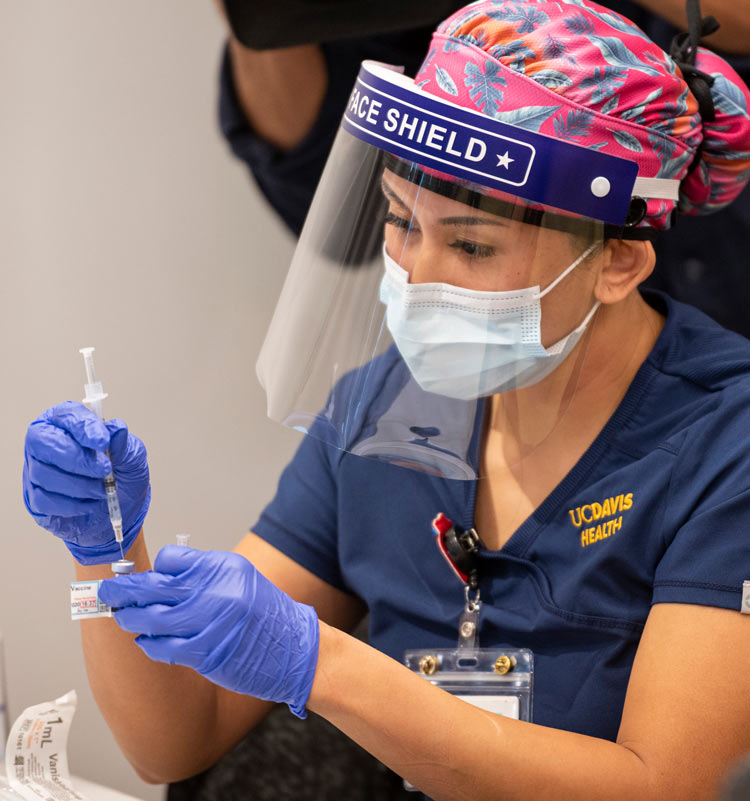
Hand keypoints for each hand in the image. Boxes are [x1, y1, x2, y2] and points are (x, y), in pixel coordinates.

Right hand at [23, 401, 149, 564]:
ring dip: (79, 485)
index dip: (83, 427)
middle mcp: (46, 442)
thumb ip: (124, 444)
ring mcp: (36, 469)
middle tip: (105, 470)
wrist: (121, 510)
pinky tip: (89, 503)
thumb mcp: (132, 457)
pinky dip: (72, 504)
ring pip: (43, 473)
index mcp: (69, 422)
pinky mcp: (35, 498)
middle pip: (43, 441)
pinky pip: (44, 500)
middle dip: (76, 458)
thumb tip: (116, 429)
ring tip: (103, 489)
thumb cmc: (123, 475)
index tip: (103, 442)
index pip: (67, 415)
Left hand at [98, 547, 319, 718]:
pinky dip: (148, 644)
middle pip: (156, 586)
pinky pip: (164, 648)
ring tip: (122, 617)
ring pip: (153, 618)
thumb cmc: (265, 613)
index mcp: (224, 568)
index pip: (172, 559)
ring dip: (131, 618)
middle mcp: (216, 591)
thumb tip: (162, 575)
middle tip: (108, 591)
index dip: (154, 570)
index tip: (141, 577)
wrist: (294, 648)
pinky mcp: (207, 653)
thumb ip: (204, 574)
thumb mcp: (240, 578)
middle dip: (125, 590)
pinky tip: (144, 641)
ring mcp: (211, 623)